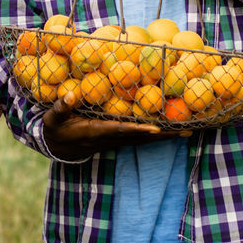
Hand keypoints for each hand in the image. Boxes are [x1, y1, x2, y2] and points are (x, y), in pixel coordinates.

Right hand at [41, 92, 176, 159]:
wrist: (60, 148)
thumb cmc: (57, 129)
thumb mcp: (53, 118)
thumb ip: (61, 107)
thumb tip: (70, 94)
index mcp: (96, 131)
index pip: (119, 130)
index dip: (137, 129)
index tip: (155, 127)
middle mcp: (110, 138)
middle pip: (140, 137)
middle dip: (163, 135)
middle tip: (186, 130)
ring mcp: (116, 140)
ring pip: (144, 139)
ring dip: (165, 136)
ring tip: (188, 129)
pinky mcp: (119, 138)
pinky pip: (141, 137)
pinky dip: (158, 133)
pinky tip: (172, 128)